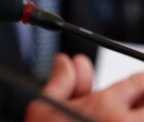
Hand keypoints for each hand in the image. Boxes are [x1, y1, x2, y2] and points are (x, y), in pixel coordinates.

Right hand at [25, 54, 143, 121]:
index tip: (137, 82)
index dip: (139, 80)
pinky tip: (122, 121)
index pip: (140, 82)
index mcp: (104, 106)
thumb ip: (61, 81)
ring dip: (141, 114)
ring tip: (132, 113)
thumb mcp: (43, 108)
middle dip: (143, 97)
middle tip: (137, 99)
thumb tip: (66, 61)